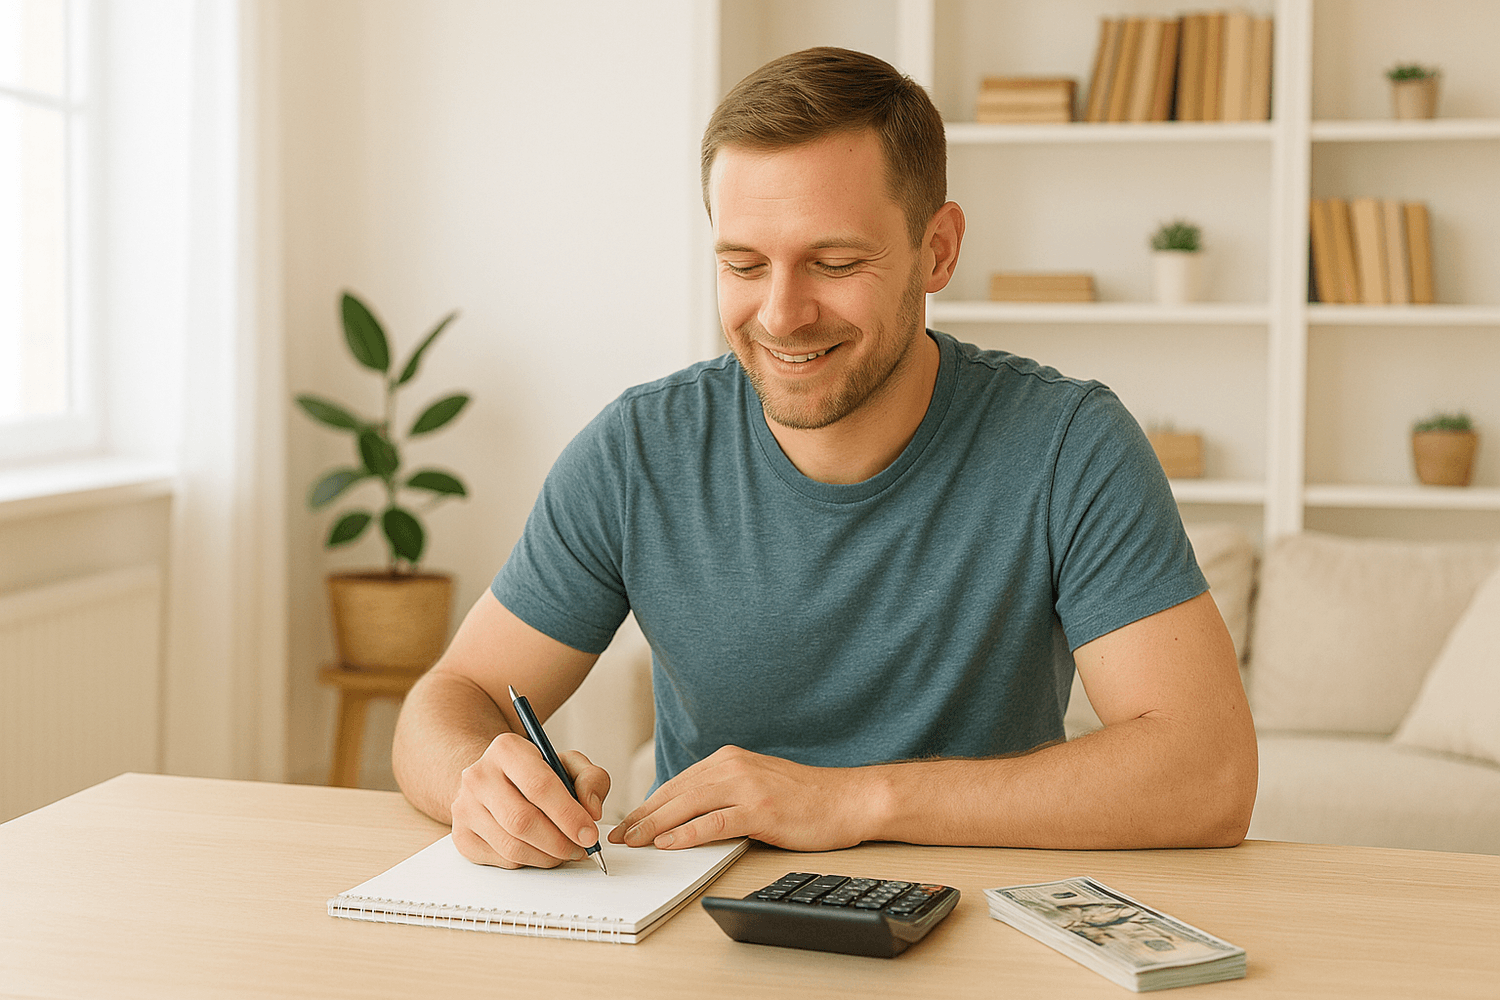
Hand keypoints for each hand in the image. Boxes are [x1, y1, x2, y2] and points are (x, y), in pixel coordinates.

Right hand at [450, 731, 610, 867]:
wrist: (495, 780)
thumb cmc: (536, 773)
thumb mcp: (569, 763)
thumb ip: (591, 779)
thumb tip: (591, 810)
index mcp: (506, 749)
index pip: (539, 786)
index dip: (569, 815)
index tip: (589, 833)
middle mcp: (479, 776)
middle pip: (522, 821)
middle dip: (559, 842)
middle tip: (581, 849)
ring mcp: (465, 807)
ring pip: (512, 846)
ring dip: (547, 857)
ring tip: (565, 851)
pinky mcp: (462, 836)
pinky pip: (502, 860)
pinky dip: (529, 862)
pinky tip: (541, 851)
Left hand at [608, 745, 875, 852]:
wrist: (849, 799)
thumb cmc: (806, 798)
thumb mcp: (757, 784)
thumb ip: (723, 793)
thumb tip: (685, 816)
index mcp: (730, 759)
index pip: (678, 782)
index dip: (648, 804)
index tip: (628, 822)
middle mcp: (734, 766)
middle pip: (676, 792)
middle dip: (642, 816)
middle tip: (619, 836)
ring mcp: (747, 786)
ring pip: (688, 805)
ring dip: (654, 825)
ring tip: (633, 841)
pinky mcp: (761, 809)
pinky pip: (715, 822)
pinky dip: (687, 833)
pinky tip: (668, 843)